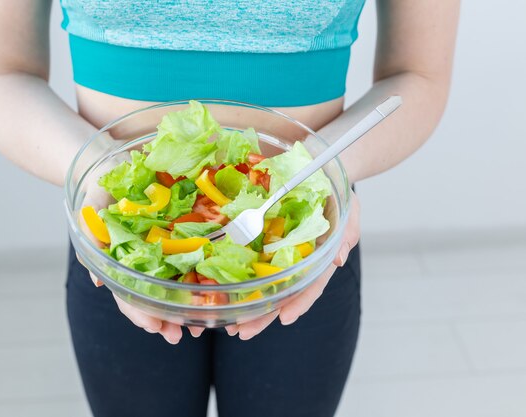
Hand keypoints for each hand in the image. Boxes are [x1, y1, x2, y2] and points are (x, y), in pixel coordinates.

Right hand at [75, 145, 203, 343]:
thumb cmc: (100, 189)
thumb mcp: (89, 212)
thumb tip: (100, 281)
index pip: (131, 295)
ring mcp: (164, 248)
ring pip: (176, 283)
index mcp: (123, 262)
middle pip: (155, 296)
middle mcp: (145, 260)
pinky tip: (215, 288)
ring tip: (202, 323)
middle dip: (168, 318)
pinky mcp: (182, 230)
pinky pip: (195, 254)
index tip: (156, 328)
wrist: (115, 161)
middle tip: (183, 335)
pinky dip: (204, 274)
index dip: (142, 314)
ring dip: (187, 304)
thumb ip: (91, 241)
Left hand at [225, 190, 360, 339]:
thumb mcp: (349, 209)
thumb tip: (338, 260)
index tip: (284, 318)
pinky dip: (234, 278)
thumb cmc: (335, 193)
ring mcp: (277, 252)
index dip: (298, 302)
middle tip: (243, 332)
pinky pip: (246, 260)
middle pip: (281, 293)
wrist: (316, 168)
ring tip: (230, 324)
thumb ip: (347, 233)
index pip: (310, 284)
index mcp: (318, 257)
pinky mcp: (259, 239)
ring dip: (246, 305)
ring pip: (262, 283)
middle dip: (263, 314)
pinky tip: (220, 293)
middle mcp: (296, 260)